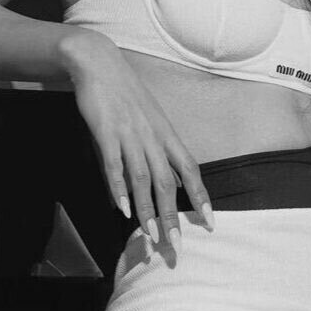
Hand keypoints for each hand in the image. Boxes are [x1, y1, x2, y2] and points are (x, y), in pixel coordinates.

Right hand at [60, 27, 213, 250]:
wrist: (99, 63)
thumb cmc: (124, 96)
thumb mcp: (145, 122)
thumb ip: (148, 155)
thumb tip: (146, 190)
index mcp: (166, 134)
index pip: (191, 169)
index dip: (201, 197)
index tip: (211, 223)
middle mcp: (153, 137)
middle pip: (168, 182)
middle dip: (172, 217)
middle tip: (176, 247)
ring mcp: (130, 135)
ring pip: (143, 179)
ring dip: (148, 211)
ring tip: (150, 237)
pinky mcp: (106, 132)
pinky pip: (114, 165)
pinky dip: (118, 188)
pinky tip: (122, 209)